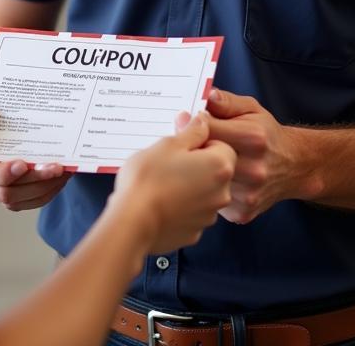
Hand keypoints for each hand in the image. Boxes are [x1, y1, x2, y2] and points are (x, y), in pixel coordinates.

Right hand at [0, 160, 71, 211]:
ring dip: (47, 185)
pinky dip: (51, 188)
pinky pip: (35, 200)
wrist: (6, 124)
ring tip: (63, 169)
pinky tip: (62, 175)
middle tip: (55, 167)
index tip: (23, 165)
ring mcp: (3, 190)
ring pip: (24, 199)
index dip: (4, 173)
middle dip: (35, 179)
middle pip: (7, 192)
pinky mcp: (19, 195)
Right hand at [113, 112, 234, 254]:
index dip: (202, 143)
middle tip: (169, 162)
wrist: (132, 223)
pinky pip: (191, 213)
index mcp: (219, 166)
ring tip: (161, 183)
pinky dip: (181, 207)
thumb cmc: (149, 179)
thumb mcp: (169, 144)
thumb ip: (192, 132)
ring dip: (189, 186)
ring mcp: (208, 216)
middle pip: (215, 171)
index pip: (222, 146)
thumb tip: (203, 122)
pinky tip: (160, 202)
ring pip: (203, 193)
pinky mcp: (194, 233)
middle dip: (197, 165)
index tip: (182, 145)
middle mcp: (221, 193)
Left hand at [203, 88, 315, 223]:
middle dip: (193, 148)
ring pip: (204, 181)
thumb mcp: (251, 109)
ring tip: (201, 161)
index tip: (187, 122)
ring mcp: (249, 194)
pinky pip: (211, 199)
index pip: (208, 129)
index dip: (192, 125)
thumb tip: (208, 97)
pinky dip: (208, 189)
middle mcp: (254, 168)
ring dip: (198, 171)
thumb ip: (227, 102)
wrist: (294, 166)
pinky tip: (214, 180)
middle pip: (203, 157)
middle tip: (191, 143)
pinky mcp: (243, 211)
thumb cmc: (267, 134)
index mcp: (254, 138)